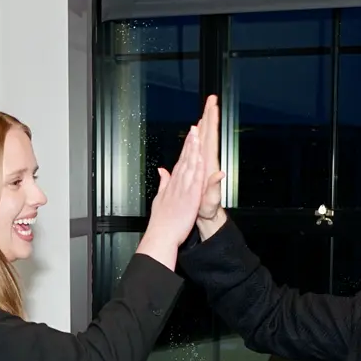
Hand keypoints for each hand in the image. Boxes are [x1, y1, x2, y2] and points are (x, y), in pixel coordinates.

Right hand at [136, 125, 207, 269]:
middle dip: (190, 142)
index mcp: (173, 183)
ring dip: (193, 150)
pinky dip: (196, 168)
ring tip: (197, 136)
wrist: (162, 234)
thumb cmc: (163, 219)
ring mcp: (183, 189)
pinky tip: (199, 157)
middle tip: (194, 126)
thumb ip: (164, 182)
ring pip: (189, 165)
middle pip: (185, 159)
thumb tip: (162, 171)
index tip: (190, 133)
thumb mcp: (161, 197)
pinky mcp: (189, 197)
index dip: (186, 146)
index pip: (181, 160)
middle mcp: (178, 183)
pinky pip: (194, 180)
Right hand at [196, 95, 225, 222]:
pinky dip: (199, 136)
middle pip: (208, 133)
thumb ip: (214, 186)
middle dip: (210, 115)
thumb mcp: (211, 199)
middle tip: (212, 99)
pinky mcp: (201, 166)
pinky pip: (200, 147)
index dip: (211, 122)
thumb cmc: (208, 209)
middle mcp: (207, 160)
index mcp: (209, 164)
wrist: (207, 215)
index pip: (210, 138)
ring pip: (205, 138)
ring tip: (206, 109)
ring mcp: (205, 163)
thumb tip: (220, 174)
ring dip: (205, 123)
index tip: (212, 108)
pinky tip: (199, 130)